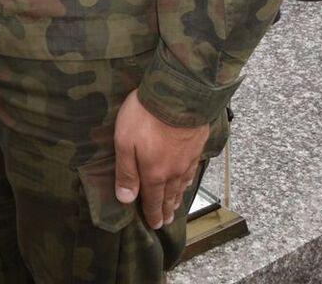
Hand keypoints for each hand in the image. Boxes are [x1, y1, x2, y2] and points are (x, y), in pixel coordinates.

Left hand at [112, 91, 210, 229]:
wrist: (179, 95)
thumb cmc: (146, 117)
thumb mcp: (125, 142)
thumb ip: (126, 172)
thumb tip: (126, 200)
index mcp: (155, 173)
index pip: (153, 200)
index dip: (153, 214)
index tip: (155, 225)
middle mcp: (173, 172)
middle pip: (169, 196)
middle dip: (166, 210)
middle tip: (166, 221)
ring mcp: (187, 159)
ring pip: (182, 185)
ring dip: (177, 198)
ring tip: (175, 206)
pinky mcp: (196, 146)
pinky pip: (192, 171)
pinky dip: (188, 181)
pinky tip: (187, 181)